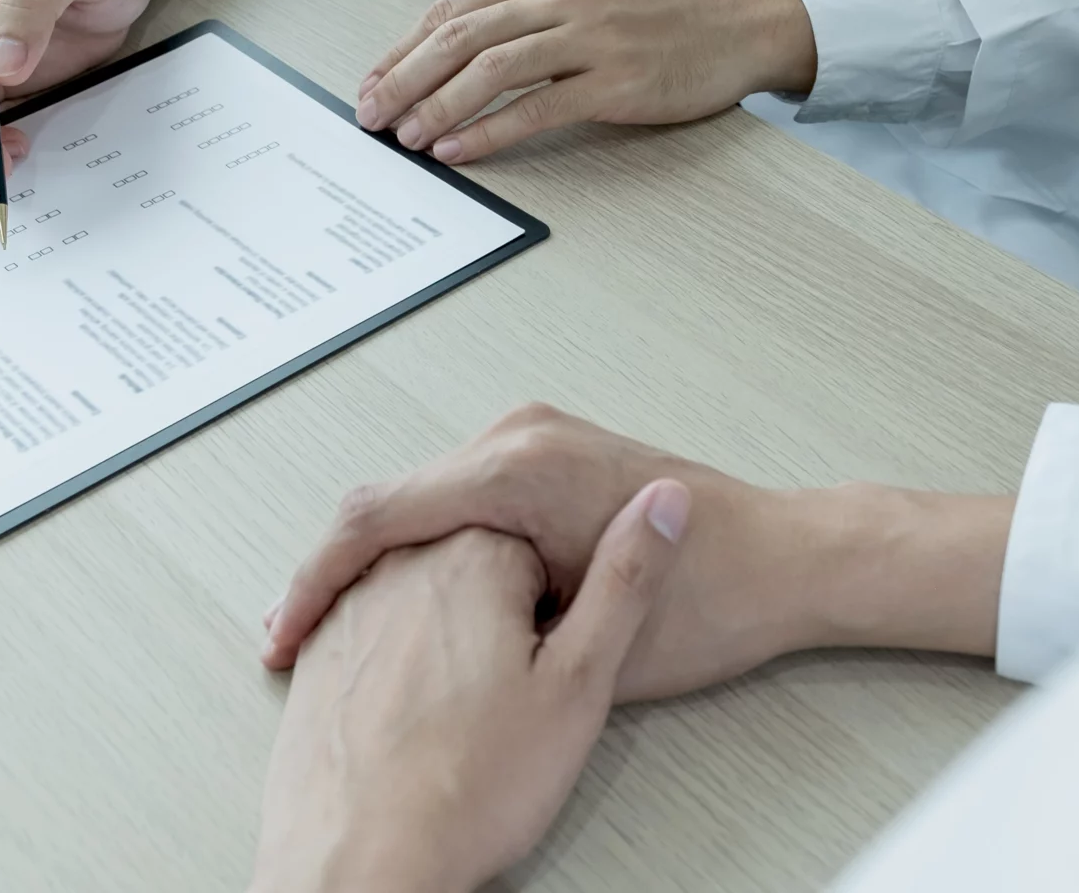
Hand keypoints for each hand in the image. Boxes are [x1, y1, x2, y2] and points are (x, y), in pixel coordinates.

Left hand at [251, 485, 690, 892]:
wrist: (361, 862)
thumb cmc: (467, 789)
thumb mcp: (582, 683)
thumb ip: (625, 579)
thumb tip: (664, 504)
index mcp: (473, 553)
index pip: (539, 532)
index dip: (560, 595)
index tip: (559, 644)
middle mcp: (401, 565)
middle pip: (475, 558)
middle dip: (505, 611)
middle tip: (516, 688)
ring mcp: (351, 606)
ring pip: (423, 595)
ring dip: (453, 636)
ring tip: (470, 712)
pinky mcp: (319, 651)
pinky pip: (375, 631)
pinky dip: (404, 665)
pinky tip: (425, 718)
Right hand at [264, 406, 814, 702]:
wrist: (789, 560)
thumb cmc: (717, 598)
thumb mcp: (588, 641)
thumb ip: (487, 626)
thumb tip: (404, 640)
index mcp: (520, 467)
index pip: (379, 515)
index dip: (318, 581)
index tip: (288, 634)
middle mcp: (521, 435)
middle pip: (389, 501)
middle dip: (334, 572)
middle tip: (292, 643)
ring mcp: (534, 437)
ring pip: (418, 498)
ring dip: (373, 560)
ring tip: (329, 628)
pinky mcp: (546, 453)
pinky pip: (455, 495)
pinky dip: (418, 544)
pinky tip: (397, 595)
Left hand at [354, 0, 817, 162]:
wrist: (741, 22)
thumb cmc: (662, 12)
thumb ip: (528, 8)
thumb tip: (456, 49)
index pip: (454, 7)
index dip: (404, 48)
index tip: (374, 81)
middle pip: (461, 35)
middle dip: (404, 78)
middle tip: (371, 115)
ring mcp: (591, 36)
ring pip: (491, 69)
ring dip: (438, 106)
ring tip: (406, 138)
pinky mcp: (617, 81)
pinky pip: (537, 107)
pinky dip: (490, 131)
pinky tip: (460, 150)